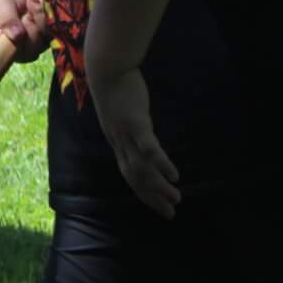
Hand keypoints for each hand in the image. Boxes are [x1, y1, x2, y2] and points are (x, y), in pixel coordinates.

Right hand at [0, 0, 52, 65]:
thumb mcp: (1, 2)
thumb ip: (7, 18)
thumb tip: (17, 37)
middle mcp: (11, 49)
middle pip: (22, 52)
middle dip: (28, 28)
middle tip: (26, 8)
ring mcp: (29, 47)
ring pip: (38, 44)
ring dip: (39, 20)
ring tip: (32, 3)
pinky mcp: (45, 43)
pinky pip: (51, 36)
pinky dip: (48, 18)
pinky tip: (41, 8)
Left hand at [89, 66, 180, 218]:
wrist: (106, 70)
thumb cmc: (117, 89)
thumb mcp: (122, 113)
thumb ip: (131, 127)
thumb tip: (140, 135)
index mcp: (117, 142)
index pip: (129, 175)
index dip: (143, 192)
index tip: (159, 206)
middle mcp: (119, 143)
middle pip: (136, 178)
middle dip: (152, 197)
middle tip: (170, 212)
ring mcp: (126, 135)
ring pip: (142, 168)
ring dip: (159, 186)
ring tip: (175, 198)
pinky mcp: (136, 123)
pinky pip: (148, 148)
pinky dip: (160, 164)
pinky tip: (174, 175)